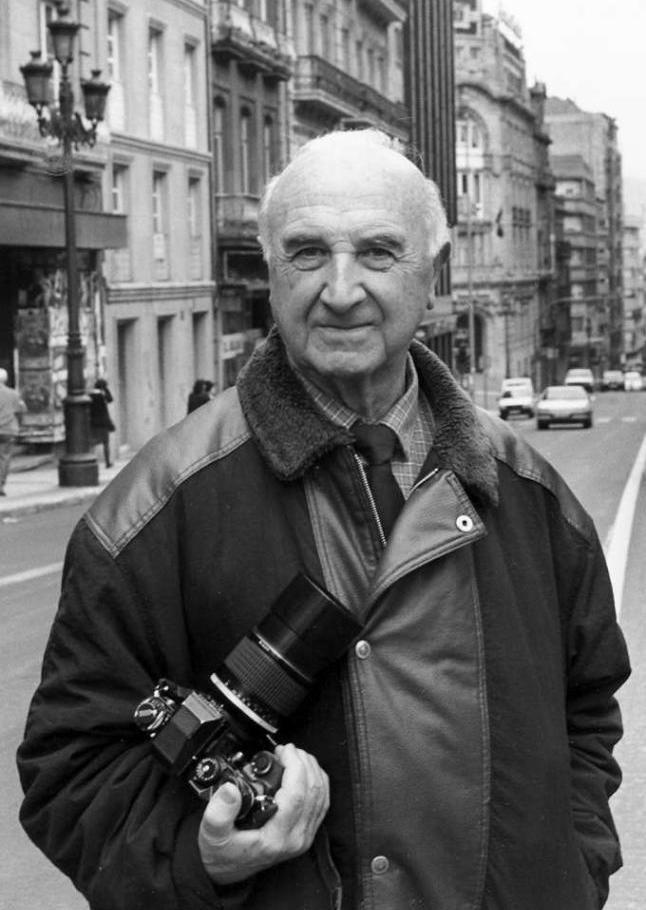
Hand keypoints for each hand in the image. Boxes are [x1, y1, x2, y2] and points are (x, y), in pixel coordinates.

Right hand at [198, 743, 329, 884]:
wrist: (227, 871)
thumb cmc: (222, 852)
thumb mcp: (211, 833)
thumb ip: (218, 812)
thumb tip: (230, 789)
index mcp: (275, 837)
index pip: (296, 796)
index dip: (295, 767)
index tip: (284, 751)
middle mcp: (295, 838)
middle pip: (313, 792)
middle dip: (304, 763)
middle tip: (288, 750)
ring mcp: (303, 836)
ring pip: (321, 795)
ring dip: (312, 770)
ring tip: (296, 756)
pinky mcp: (306, 833)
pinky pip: (321, 803)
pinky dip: (316, 782)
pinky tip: (305, 771)